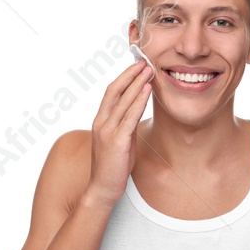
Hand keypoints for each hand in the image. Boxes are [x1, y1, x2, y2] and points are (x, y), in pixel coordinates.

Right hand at [85, 62, 152, 204]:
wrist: (103, 188)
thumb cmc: (113, 166)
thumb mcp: (119, 140)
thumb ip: (125, 124)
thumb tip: (137, 111)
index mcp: (100, 121)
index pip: (110, 92)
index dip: (123, 77)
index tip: (137, 66)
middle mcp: (101, 122)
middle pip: (115, 91)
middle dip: (131, 74)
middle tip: (145, 61)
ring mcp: (107, 131)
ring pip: (123, 100)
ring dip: (137, 83)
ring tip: (149, 70)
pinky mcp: (117, 140)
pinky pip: (129, 116)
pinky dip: (138, 100)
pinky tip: (147, 90)